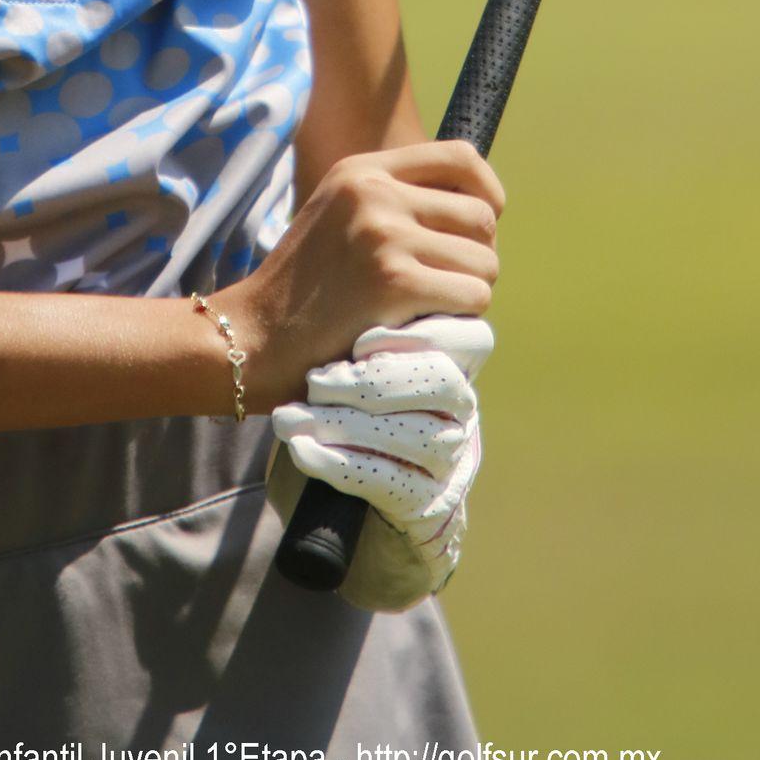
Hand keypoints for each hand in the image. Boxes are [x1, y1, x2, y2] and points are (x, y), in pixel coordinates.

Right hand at [211, 140, 504, 409]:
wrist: (253, 336)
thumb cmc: (302, 288)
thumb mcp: (339, 214)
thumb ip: (393, 200)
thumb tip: (478, 211)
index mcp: (362, 170)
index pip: (460, 157)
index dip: (488, 192)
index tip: (482, 226)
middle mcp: (375, 193)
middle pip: (481, 217)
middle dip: (477, 257)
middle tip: (446, 285)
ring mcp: (384, 236)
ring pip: (484, 261)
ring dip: (471, 292)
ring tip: (432, 308)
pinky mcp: (393, 283)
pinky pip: (472, 296)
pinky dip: (462, 319)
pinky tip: (426, 326)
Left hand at [266, 313, 493, 612]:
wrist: (347, 479)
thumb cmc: (346, 395)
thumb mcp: (360, 345)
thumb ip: (367, 308)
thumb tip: (344, 257)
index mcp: (454, 359)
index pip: (470, 336)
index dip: (422, 333)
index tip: (361, 342)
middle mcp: (461, 407)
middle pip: (441, 381)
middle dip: (375, 380)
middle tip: (316, 380)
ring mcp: (448, 457)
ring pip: (413, 433)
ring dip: (344, 424)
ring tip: (289, 418)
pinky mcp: (425, 502)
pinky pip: (388, 481)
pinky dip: (339, 465)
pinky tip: (301, 450)